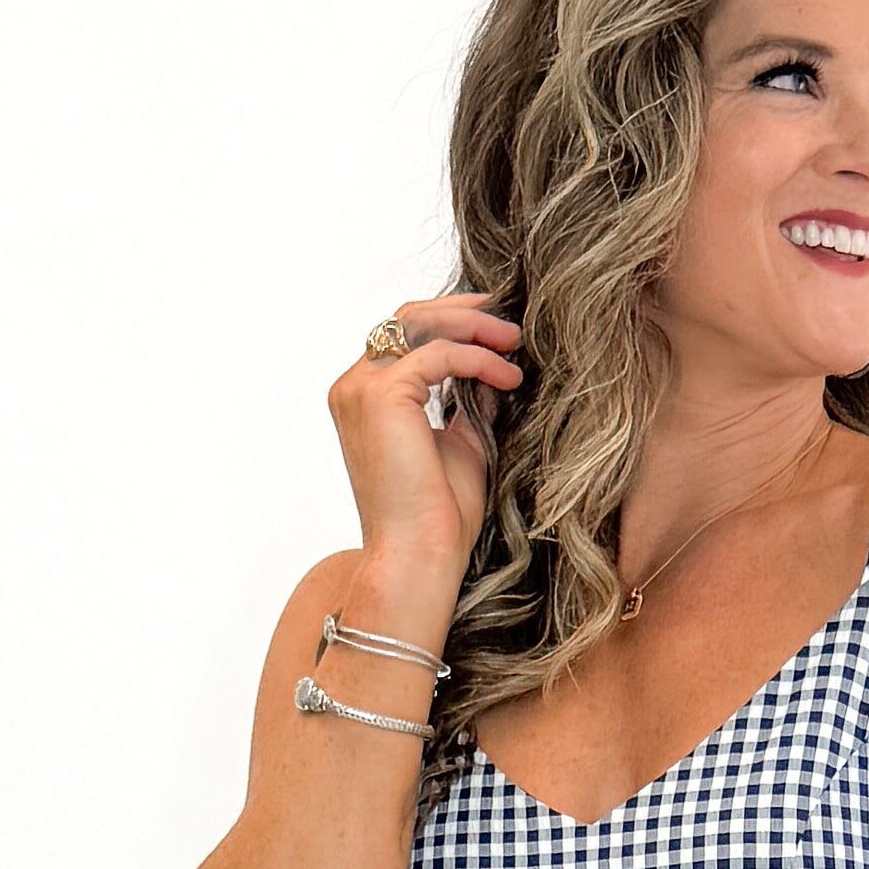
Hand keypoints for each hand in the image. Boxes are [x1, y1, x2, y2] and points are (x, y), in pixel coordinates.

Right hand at [326, 292, 523, 596]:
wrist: (420, 555)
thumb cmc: (438, 517)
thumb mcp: (462, 443)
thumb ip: (468, 400)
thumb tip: (494, 365)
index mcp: (363, 398)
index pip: (404, 338)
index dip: (451, 324)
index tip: (496, 330)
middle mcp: (353, 386)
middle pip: (408, 318)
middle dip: (463, 313)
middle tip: (509, 324)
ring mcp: (362, 387)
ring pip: (422, 324)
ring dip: (475, 329)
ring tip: (515, 345)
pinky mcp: (383, 394)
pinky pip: (440, 354)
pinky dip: (478, 359)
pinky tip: (508, 377)